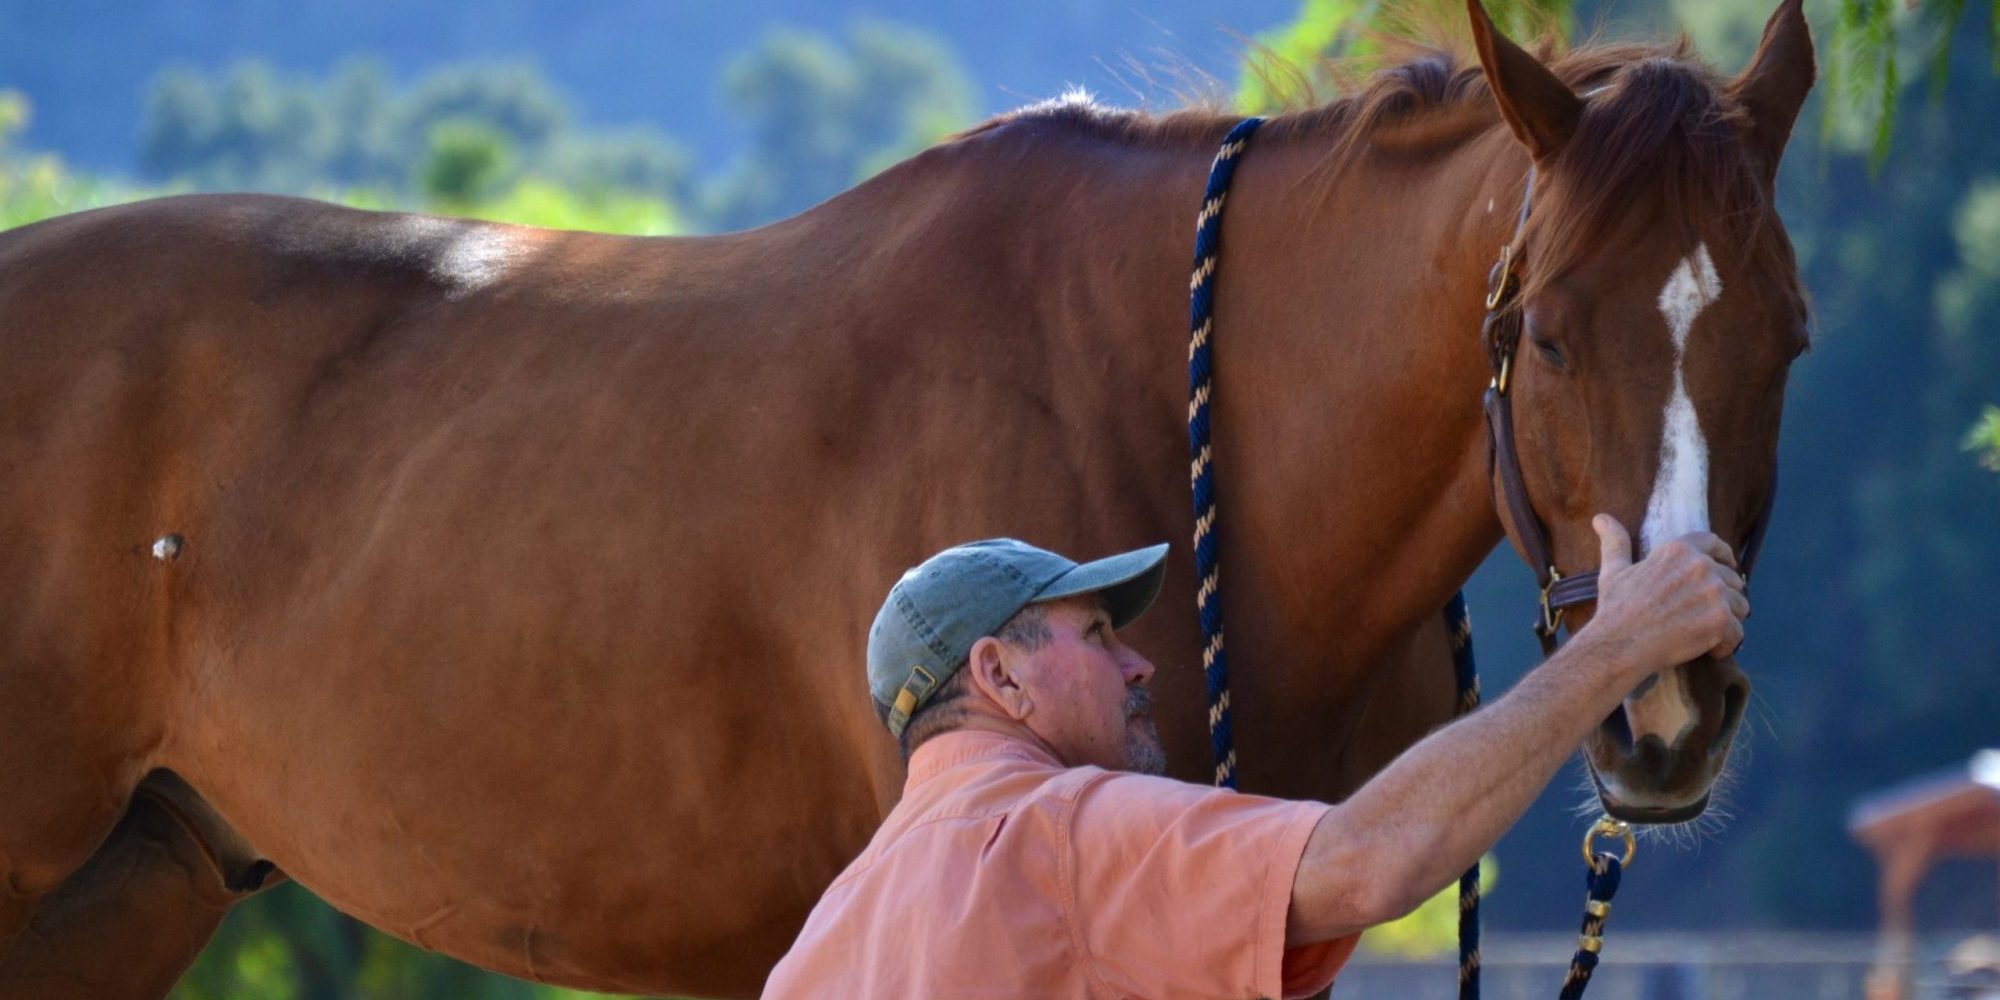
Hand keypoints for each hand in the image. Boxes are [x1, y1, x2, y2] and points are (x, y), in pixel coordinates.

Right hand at [1587, 515, 1747, 676]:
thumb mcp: (1614, 570)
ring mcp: (1713, 593)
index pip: (1714, 543)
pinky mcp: (1719, 620)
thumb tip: (1600, 518)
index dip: (1725, 555)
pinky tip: (1708, 649)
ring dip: (1728, 621)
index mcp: (1678, 550)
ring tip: (1707, 633)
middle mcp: (1700, 566)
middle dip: (1723, 598)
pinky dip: (1725, 645)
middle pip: (1731, 579)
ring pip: (1740, 606)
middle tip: (1704, 616)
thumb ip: (1616, 542)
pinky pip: (1737, 633)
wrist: (1618, 644)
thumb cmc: (1615, 609)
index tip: (1728, 565)